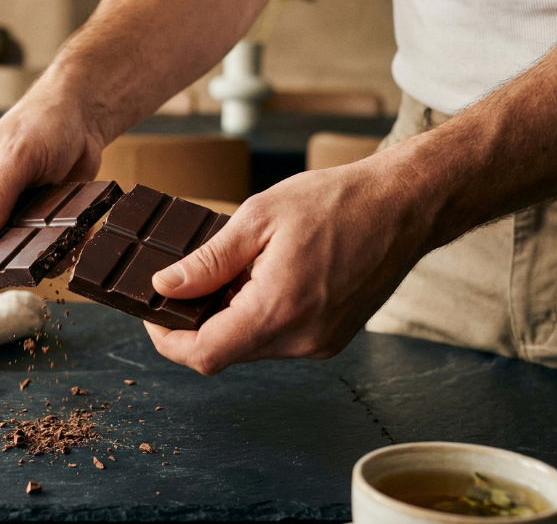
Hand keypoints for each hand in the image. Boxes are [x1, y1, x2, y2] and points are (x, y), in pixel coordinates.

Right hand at [0, 95, 104, 264]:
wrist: (79, 116)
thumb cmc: (39, 124)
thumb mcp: (16, 158)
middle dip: (11, 264)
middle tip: (37, 256)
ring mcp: (11, 219)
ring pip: (18, 258)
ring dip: (39, 259)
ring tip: (60, 247)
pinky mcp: (40, 223)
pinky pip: (46, 250)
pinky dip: (62, 252)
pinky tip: (75, 243)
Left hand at [144, 159, 434, 373]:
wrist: (405, 205)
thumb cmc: (336, 202)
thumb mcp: (258, 218)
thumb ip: (207, 260)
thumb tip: (163, 287)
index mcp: (278, 310)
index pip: (203, 355)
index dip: (166, 339)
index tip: (152, 312)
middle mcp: (301, 339)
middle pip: (224, 352)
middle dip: (196, 320)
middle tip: (186, 278)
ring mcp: (319, 343)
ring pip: (249, 346)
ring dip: (228, 316)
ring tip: (235, 268)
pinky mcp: (330, 339)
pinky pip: (276, 339)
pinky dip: (256, 315)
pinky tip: (262, 277)